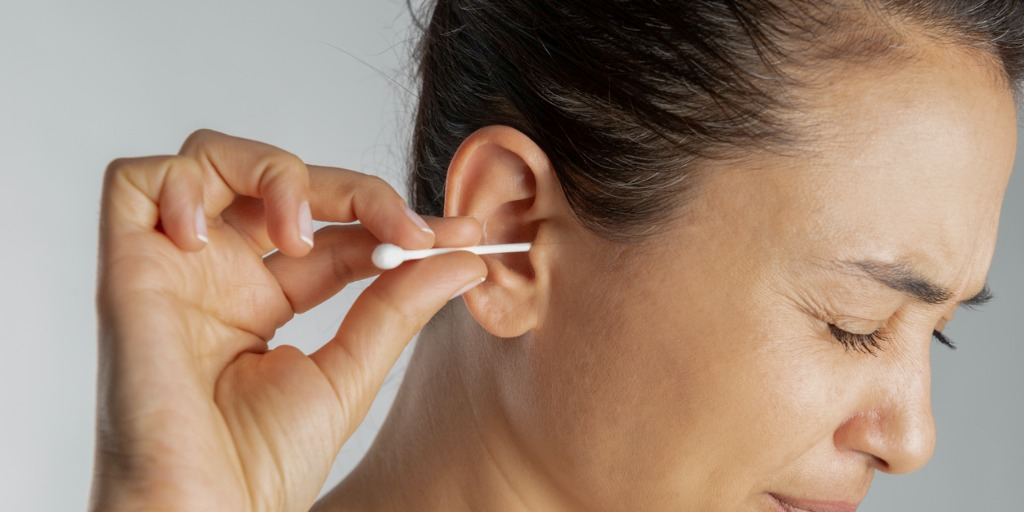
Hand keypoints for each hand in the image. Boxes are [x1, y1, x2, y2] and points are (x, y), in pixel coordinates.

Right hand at [91, 129, 485, 510]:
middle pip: (283, 184)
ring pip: (212, 162)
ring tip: (299, 237)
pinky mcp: (126, 269)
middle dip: (354, 192)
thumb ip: (398, 306)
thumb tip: (463, 258)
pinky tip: (214, 238)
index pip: (335, 232)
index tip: (457, 235)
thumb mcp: (349, 372)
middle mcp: (220, 276)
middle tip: (405, 227)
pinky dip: (182, 186)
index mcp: (266, 301)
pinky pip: (136, 183)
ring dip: (273, 175)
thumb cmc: (261, 466)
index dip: (392, 222)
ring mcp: (175, 269)